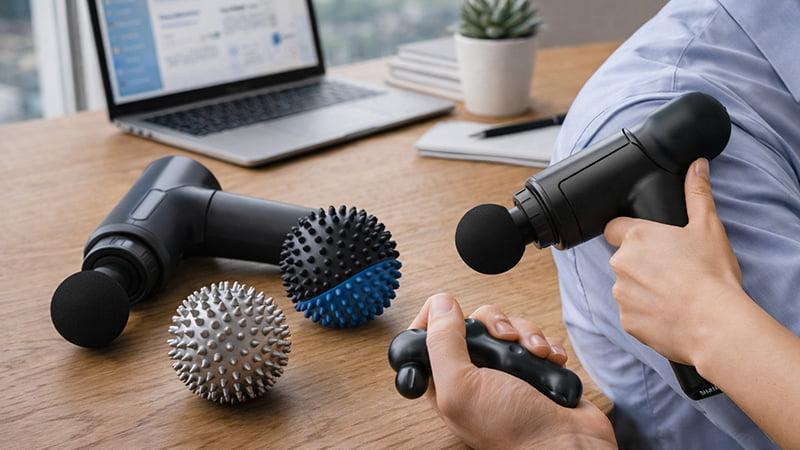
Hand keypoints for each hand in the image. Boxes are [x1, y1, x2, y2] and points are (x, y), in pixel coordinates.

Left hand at [411, 293, 615, 448]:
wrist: (567, 444)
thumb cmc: (512, 430)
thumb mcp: (462, 386)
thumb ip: (443, 344)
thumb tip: (440, 304)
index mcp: (446, 381)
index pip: (429, 336)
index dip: (438, 318)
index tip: (452, 311)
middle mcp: (473, 374)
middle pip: (474, 323)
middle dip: (495, 323)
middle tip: (505, 338)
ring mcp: (504, 370)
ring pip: (507, 327)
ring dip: (526, 334)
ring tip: (536, 354)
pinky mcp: (533, 367)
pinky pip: (534, 338)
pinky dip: (545, 344)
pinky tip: (551, 360)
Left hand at [604, 158, 748, 365]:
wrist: (714, 324)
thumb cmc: (712, 274)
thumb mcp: (708, 227)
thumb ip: (697, 193)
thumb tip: (696, 165)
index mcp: (636, 237)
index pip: (614, 228)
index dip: (630, 233)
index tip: (649, 241)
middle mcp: (621, 264)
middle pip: (624, 259)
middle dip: (642, 263)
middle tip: (672, 270)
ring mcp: (621, 294)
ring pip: (627, 287)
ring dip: (643, 288)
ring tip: (674, 294)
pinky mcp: (626, 321)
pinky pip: (633, 313)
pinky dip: (647, 313)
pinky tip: (670, 313)